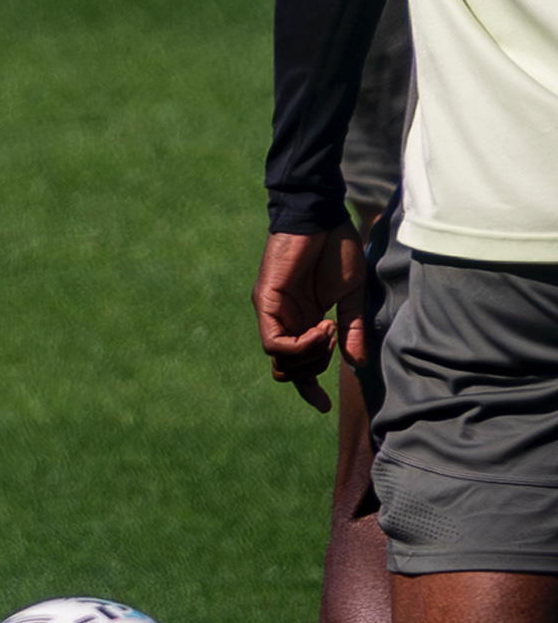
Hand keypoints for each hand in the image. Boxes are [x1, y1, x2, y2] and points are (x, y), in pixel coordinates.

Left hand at [258, 228, 363, 410]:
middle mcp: (283, 319)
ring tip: (331, 332)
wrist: (322, 216)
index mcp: (303, 320)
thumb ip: (352, 329)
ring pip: (280, 357)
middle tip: (334, 351)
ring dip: (309, 355)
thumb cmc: (337, 249)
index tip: (322, 406)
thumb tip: (357, 364)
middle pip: (287, 367)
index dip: (307, 387)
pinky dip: (299, 344)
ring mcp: (272, 311)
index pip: (297, 364)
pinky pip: (274, 340)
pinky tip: (323, 328)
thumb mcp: (351, 296)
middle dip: (311, 373)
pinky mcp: (265, 301)